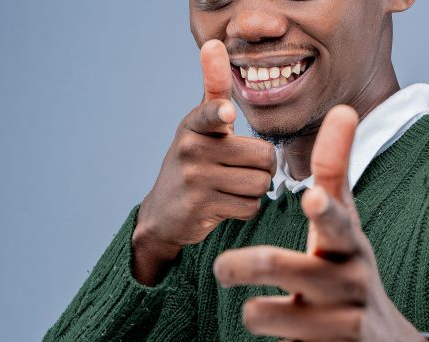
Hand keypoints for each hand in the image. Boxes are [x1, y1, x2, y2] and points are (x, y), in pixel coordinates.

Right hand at [132, 39, 275, 284]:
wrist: (166, 211)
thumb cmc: (195, 161)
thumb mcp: (200, 125)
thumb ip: (214, 89)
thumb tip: (213, 42)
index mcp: (195, 124)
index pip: (209, 113)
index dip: (219, 114)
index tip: (226, 114)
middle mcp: (192, 148)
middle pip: (263, 157)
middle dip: (263, 168)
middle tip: (242, 170)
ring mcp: (195, 178)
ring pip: (259, 184)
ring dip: (255, 190)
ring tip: (232, 187)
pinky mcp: (202, 206)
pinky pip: (250, 206)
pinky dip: (247, 209)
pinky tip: (227, 203)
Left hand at [213, 106, 428, 341]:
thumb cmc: (350, 279)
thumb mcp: (347, 231)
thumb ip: (335, 172)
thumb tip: (342, 107)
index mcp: (351, 247)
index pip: (339, 224)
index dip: (324, 211)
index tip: (310, 197)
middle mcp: (352, 283)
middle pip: (278, 268)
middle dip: (237, 266)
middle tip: (221, 269)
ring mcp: (348, 328)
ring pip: (263, 316)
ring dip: (255, 316)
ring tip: (270, 316)